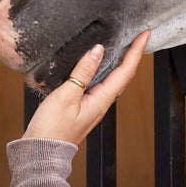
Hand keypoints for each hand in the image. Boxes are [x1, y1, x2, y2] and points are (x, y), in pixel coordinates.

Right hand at [23, 30, 150, 144]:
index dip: (135, 51)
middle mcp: (102, 102)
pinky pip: (99, 83)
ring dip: (119, 61)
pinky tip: (96, 64)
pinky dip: (103, 69)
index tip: (144, 34)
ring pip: (112, 79)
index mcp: (102, 100)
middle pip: (123, 75)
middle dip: (132, 54)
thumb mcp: (66, 95)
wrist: (41, 152)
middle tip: (137, 36)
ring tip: (122, 45)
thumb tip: (98, 49)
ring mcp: (93, 105)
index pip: (125, 71)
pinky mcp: (82, 105)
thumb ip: (83, 72)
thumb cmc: (52, 128)